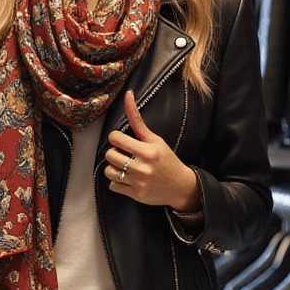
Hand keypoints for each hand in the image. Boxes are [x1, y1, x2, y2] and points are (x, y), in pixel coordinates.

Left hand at [104, 90, 201, 212]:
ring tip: (124, 167)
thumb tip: (127, 94)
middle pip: (109, 155)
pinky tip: (128, 179)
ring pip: (109, 171)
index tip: (122, 140)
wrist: (181, 186)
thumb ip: (137, 120)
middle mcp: (143, 167)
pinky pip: (113, 186)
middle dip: (114, 153)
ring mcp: (139, 183)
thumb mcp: (155, 139)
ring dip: (114, 168)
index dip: (115, 138)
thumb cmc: (166, 159)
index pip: (115, 139)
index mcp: (148, 151)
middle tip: (124, 154)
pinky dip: (117, 182)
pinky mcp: (136, 195)